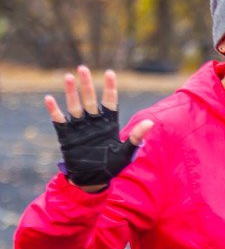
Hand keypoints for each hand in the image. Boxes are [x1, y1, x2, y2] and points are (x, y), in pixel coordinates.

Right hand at [46, 66, 153, 190]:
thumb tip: (151, 122)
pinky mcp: (67, 136)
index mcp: (109, 125)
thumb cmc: (112, 166)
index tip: (110, 73)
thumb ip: (137, 137)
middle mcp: (94, 123)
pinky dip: (54, 111)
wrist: (94, 180)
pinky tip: (49, 99)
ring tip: (69, 77)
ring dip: (72, 93)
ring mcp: (80, 128)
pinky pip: (59, 121)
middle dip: (87, 85)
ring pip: (75, 107)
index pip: (110, 102)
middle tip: (83, 68)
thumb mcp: (126, 152)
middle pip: (90, 100)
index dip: (110, 88)